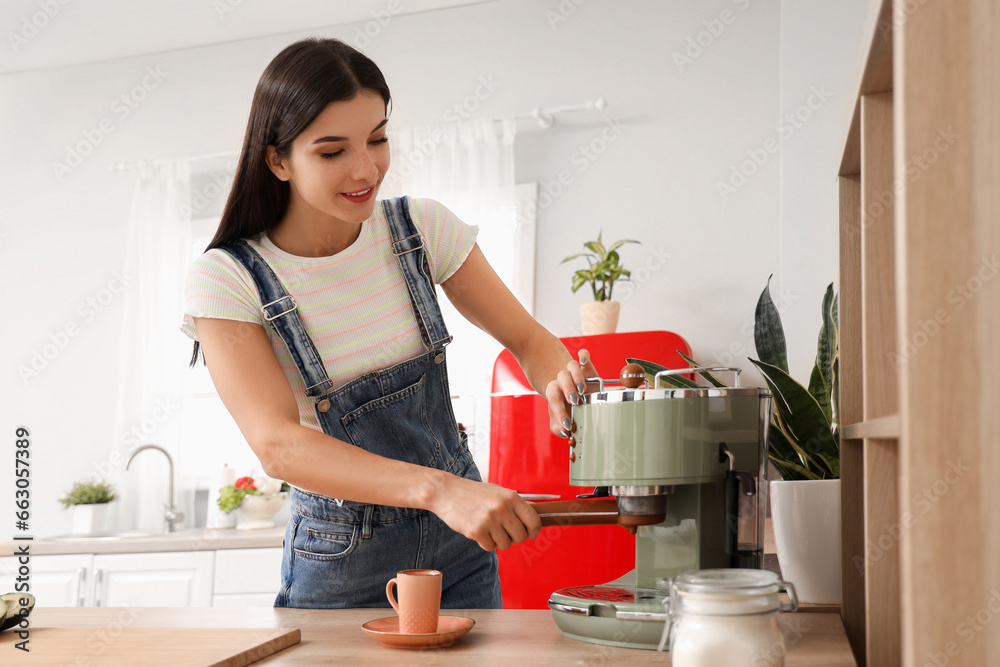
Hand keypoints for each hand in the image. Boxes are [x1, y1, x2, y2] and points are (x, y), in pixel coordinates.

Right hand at [425, 473, 541, 551]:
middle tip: (503, 531)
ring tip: (488, 528)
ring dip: (498, 540)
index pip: (534, 521)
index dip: (533, 531)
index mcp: (511, 497)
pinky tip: (478, 530)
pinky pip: (490, 547)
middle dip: (513, 538)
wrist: (447, 492)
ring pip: (505, 544)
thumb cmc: (474, 493)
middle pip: (521, 536)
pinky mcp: (476, 531)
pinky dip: (485, 543)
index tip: (529, 533)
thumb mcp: (498, 492)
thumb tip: (536, 517)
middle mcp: (502, 508)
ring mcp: (489, 520)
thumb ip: (516, 505)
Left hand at [544, 348, 598, 437]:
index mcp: (556, 392)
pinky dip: (584, 356)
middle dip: (567, 389)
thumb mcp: (560, 416)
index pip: (554, 398)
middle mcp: (564, 380)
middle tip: (574, 401)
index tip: (567, 423)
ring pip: (571, 367)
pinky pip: (583, 355)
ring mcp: (574, 372)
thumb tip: (564, 432)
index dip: (559, 411)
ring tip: (582, 388)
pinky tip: (583, 361)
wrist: (571, 391)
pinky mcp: (586, 366)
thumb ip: (557, 425)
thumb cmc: (566, 406)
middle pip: (561, 379)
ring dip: (577, 376)